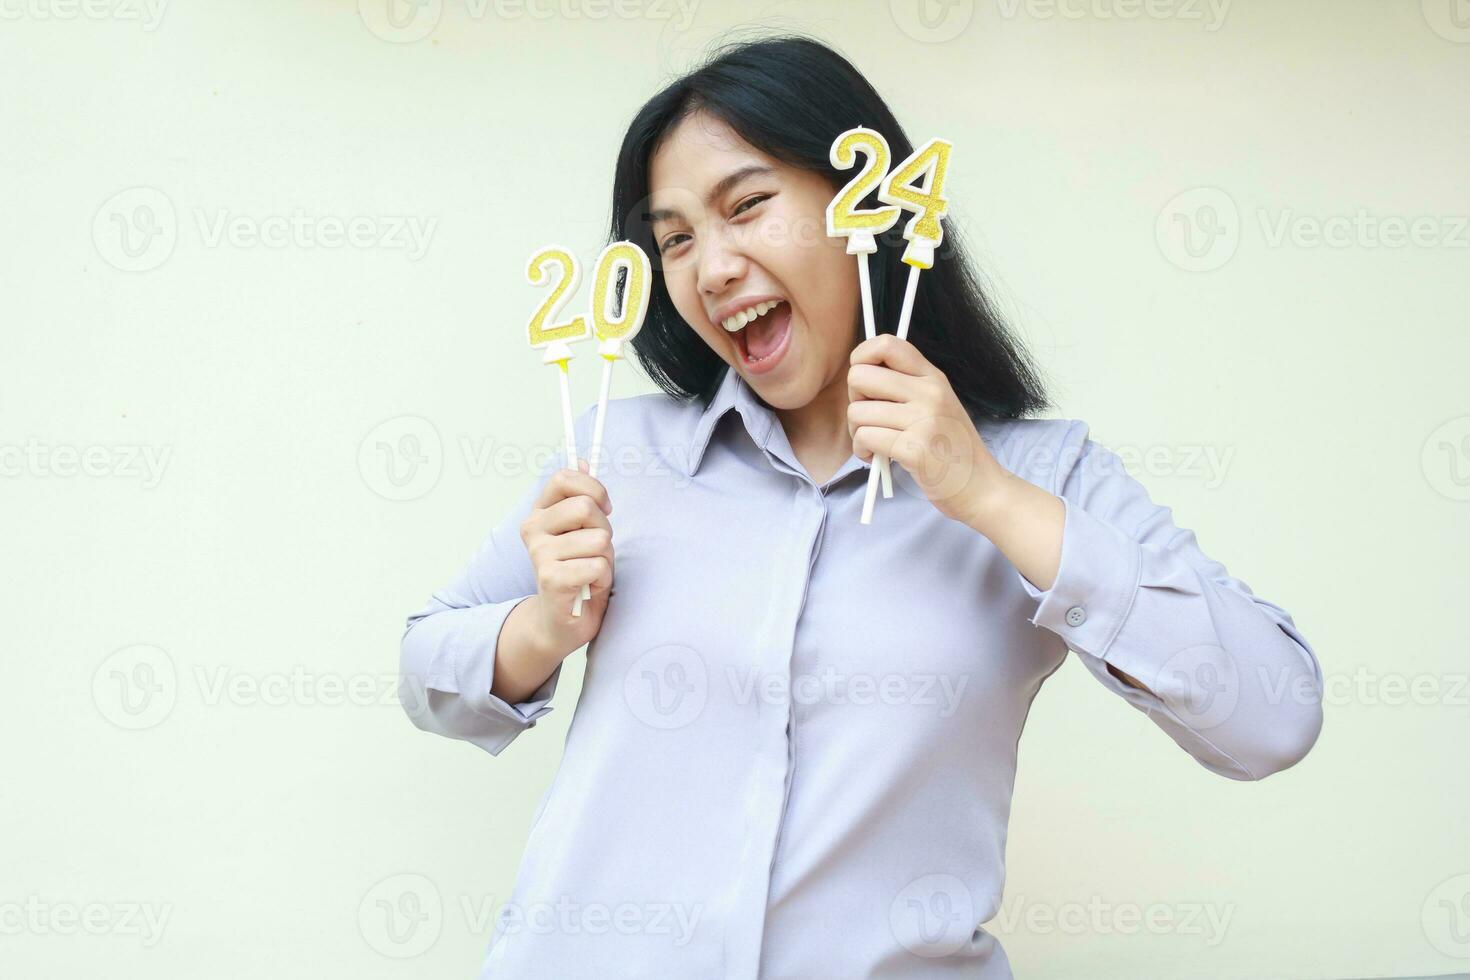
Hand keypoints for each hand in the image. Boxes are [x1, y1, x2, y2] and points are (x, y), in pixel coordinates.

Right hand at [518, 459, 614, 655]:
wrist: (561, 622)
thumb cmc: (577, 573)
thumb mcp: (582, 531)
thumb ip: (581, 498)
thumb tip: (583, 461)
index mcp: (540, 513)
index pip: (564, 478)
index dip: (594, 490)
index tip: (603, 509)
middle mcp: (533, 529)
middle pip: (585, 507)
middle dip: (604, 530)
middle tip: (596, 550)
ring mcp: (540, 554)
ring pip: (598, 540)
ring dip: (606, 559)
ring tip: (591, 572)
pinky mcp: (551, 579)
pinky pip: (597, 566)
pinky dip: (602, 579)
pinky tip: (588, 588)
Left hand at [847, 334, 1011, 527]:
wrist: (982, 488)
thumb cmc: (952, 449)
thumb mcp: (938, 404)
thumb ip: (906, 385)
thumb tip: (860, 373)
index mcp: (933, 377)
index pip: (888, 343)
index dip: (862, 357)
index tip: (864, 383)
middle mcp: (930, 392)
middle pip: (860, 376)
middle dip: (854, 401)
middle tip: (870, 420)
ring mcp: (924, 420)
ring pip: (857, 412)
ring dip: (856, 433)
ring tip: (875, 445)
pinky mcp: (915, 449)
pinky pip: (865, 438)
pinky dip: (863, 452)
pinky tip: (876, 458)